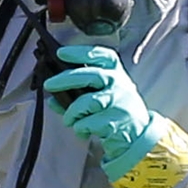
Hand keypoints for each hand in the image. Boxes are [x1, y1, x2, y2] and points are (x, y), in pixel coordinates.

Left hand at [43, 45, 153, 161]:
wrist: (139, 134)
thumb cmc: (115, 110)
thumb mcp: (102, 97)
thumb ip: (78, 96)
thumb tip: (52, 100)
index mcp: (116, 73)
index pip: (101, 56)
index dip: (80, 53)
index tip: (61, 53)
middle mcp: (120, 85)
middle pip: (91, 76)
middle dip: (66, 79)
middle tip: (48, 84)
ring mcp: (120, 103)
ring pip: (87, 102)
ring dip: (72, 112)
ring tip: (69, 120)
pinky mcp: (116, 122)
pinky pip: (88, 123)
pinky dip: (80, 128)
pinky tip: (83, 132)